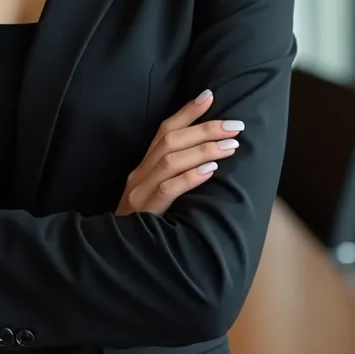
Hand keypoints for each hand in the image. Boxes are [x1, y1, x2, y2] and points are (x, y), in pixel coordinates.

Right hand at [115, 91, 243, 216]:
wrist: (118, 258)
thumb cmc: (146, 226)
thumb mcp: (157, 197)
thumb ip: (175, 177)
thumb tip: (213, 159)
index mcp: (143, 168)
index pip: (164, 131)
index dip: (187, 112)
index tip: (210, 95)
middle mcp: (138, 175)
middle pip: (170, 141)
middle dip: (205, 129)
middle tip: (235, 125)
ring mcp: (138, 193)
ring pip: (170, 160)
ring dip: (203, 149)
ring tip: (231, 145)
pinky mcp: (143, 213)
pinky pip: (167, 190)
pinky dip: (189, 177)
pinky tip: (210, 171)